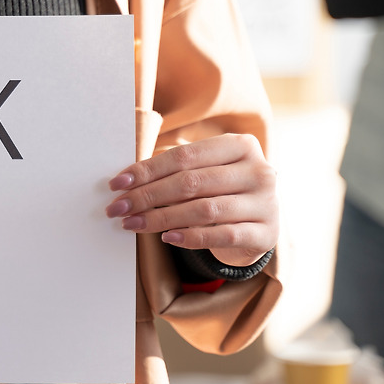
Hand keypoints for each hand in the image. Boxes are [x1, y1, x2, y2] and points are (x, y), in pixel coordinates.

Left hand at [105, 133, 277, 267]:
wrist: (261, 222)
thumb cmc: (223, 189)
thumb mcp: (207, 170)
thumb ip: (176, 169)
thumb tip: (126, 181)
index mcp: (241, 145)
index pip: (184, 156)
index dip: (147, 170)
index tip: (117, 184)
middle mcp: (258, 171)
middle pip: (191, 183)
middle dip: (148, 196)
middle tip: (118, 208)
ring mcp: (266, 203)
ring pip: (204, 210)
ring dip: (161, 218)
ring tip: (133, 224)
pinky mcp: (266, 233)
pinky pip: (223, 235)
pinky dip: (191, 237)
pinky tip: (168, 238)